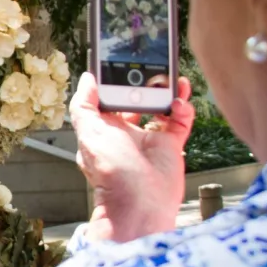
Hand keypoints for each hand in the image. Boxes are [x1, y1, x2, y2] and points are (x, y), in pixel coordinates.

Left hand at [70, 72, 194, 242]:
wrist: (141, 203)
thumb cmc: (113, 173)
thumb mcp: (89, 134)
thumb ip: (84, 106)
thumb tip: (86, 80)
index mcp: (103, 129)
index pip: (108, 99)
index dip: (114, 82)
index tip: (121, 63)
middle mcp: (125, 132)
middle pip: (136, 100)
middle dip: (144, 83)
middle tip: (152, 67)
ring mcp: (149, 138)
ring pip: (160, 106)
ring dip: (166, 91)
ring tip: (172, 78)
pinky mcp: (170, 145)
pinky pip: (179, 121)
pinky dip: (182, 108)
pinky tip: (180, 102)